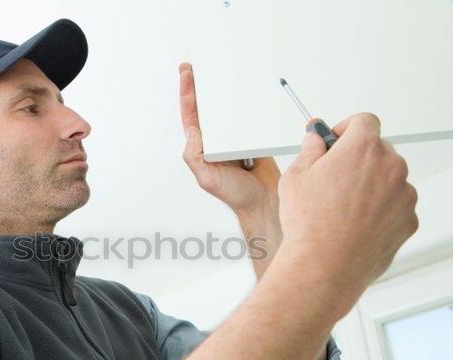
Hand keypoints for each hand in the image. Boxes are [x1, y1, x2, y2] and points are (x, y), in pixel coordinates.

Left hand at [179, 62, 280, 213]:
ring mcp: (233, 138)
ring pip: (225, 109)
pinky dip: (245, 102)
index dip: (188, 93)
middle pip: (206, 107)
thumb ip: (196, 157)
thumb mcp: (208, 179)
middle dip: (200, 86)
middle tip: (197, 64)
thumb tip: (191, 132)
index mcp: (202, 148)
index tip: (187, 73)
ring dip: (221, 91)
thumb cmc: (236, 195)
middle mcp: (215, 141)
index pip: (191, 115)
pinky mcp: (252, 136)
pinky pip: (247, 115)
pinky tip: (244, 89)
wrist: (265, 202)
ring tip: (217, 70)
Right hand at [278, 112, 418, 312]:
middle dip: (357, 159)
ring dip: (370, 185)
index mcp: (362, 148)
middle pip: (378, 149)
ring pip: (388, 179)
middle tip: (332, 177)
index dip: (347, 128)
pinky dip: (379, 210)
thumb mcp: (296, 176)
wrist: (324, 265)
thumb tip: (316, 141)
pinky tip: (354, 224)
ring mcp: (403, 194)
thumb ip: (310, 150)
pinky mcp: (408, 220)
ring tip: (341, 208)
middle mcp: (390, 167)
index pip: (364, 120)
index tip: (337, 139)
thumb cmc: (309, 224)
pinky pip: (395, 206)